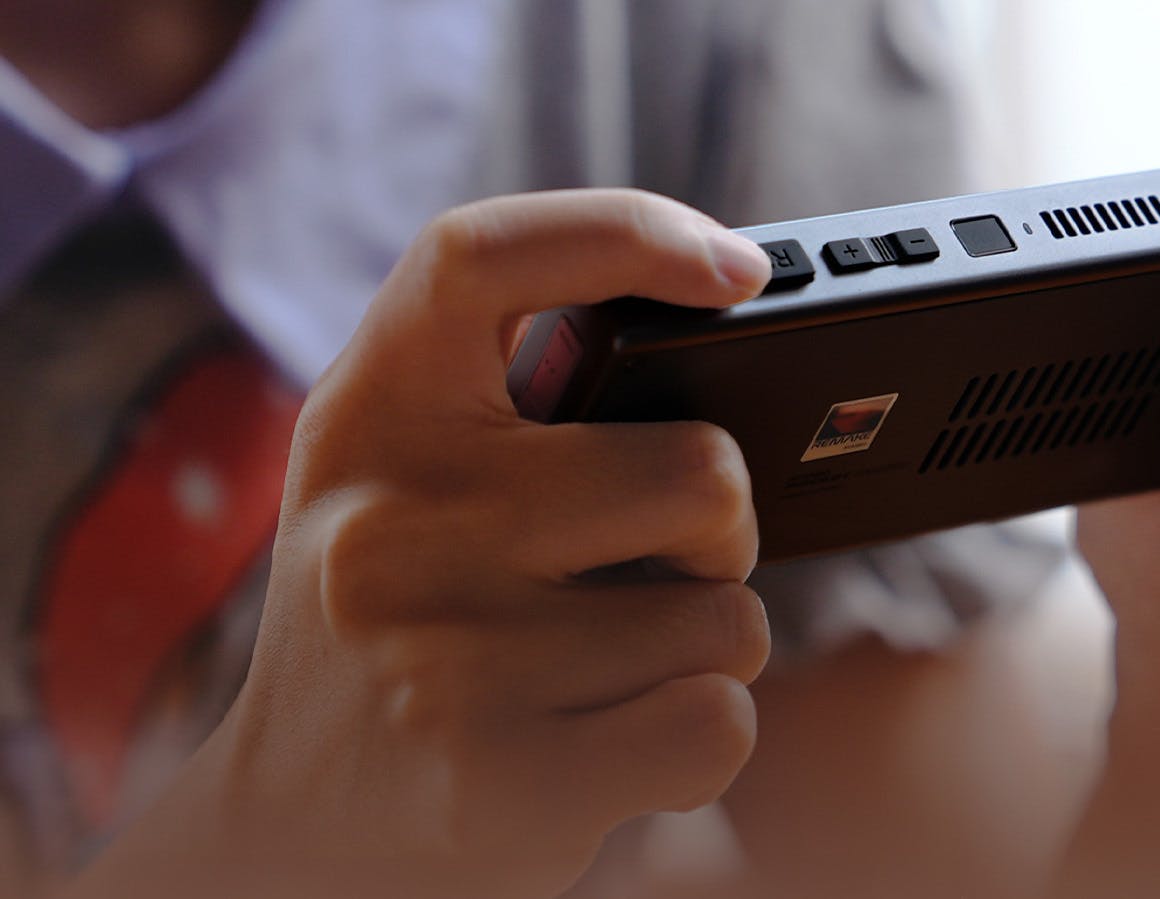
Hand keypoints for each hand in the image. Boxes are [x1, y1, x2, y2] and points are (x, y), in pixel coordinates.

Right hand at [68, 192, 774, 897]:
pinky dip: (703, 734)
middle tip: (659, 564)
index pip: (480, 257)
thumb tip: (718, 318)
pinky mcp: (500, 781)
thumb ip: (507, 400)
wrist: (293, 822)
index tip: (735, 271)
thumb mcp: (396, 476)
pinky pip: (718, 722)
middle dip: (721, 532)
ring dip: (703, 648)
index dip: (626, 231)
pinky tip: (616, 741)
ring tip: (600, 668)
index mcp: (369, 418)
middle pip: (701, 474)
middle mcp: (390, 526)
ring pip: (730, 619)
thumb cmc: (393, 620)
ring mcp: (443, 660)